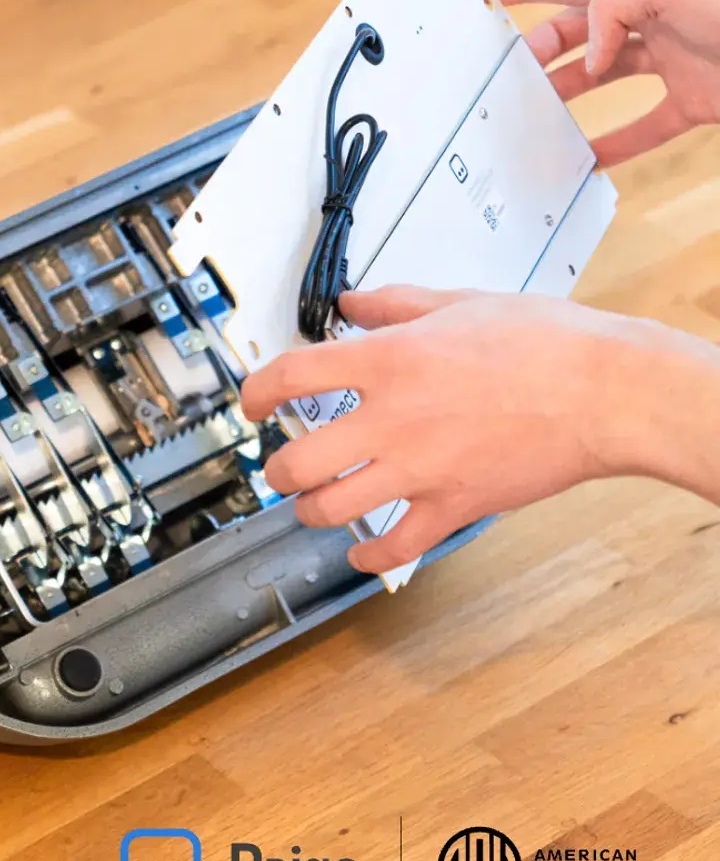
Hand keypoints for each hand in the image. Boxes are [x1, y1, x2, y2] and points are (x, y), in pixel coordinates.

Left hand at [240, 287, 664, 574]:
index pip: (292, 377)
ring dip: (310, 510)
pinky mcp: (454, 505)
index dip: (256, 393)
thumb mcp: (458, 302)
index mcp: (389, 361)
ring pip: (332, 509)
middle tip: (279, 464)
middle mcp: (393, 418)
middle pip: (297, 460)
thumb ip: (393, 304)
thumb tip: (352, 302)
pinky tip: (362, 554)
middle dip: (275, 468)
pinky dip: (370, 559)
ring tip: (312, 502)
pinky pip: (395, 548)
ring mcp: (420, 469)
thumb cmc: (545, 342)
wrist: (608, 390)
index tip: (253, 403)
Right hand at [490, 0, 719, 166]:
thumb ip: (614, 8)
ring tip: (534, 115)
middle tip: (507, 73)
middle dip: (539, 49)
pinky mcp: (695, 101)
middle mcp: (655, 20)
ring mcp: (675, 61)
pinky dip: (615, 143)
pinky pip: (644, 126)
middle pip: (580, 33)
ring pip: (604, 78)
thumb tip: (590, 56)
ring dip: (567, 95)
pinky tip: (588, 160)